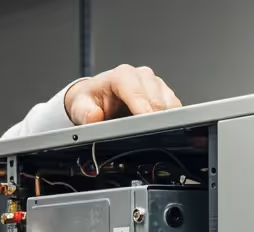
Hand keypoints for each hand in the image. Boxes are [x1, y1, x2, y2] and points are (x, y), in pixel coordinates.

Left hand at [65, 65, 181, 124]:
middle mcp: (141, 76)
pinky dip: (171, 118)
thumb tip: (94, 116)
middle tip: (151, 134)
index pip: (137, 90)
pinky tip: (161, 127)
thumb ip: (85, 112)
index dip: (142, 107)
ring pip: (169, 102)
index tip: (146, 121)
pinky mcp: (163, 93)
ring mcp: (154, 84)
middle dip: (155, 117)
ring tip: (155, 132)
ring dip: (165, 118)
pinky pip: (174, 106)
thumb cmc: (90, 100)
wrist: (96, 98)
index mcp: (122, 75)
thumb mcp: (80, 106)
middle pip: (156, 97)